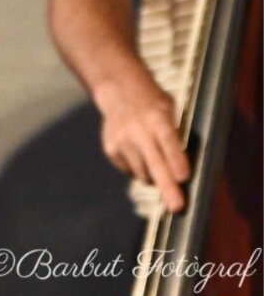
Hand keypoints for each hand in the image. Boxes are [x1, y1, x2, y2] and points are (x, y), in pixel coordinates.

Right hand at [95, 68, 189, 211]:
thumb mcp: (168, 109)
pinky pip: (131, 171)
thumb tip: (184, 173)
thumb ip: (175, 135)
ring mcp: (121, 140)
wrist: (117, 89)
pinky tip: (138, 150)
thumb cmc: (152, 103)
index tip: (184, 178)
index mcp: (156, 117)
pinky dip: (139, 168)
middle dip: (168, 188)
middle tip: (177, 207)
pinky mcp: (111, 149)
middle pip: (155, 164)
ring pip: (144, 174)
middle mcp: (137, 130)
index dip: (176, 160)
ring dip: (154, 176)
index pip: (168, 141)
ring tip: (154, 156)